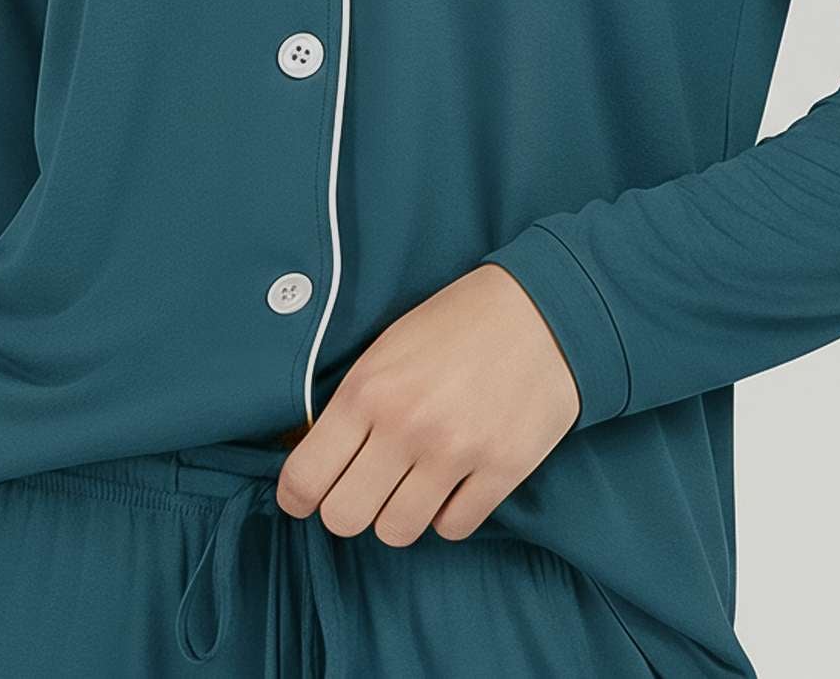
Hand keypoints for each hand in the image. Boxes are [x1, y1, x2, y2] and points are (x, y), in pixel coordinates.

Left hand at [273, 263, 580, 544]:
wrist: (542, 308)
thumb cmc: (457, 324)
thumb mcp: (388, 348)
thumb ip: (354, 404)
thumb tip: (320, 464)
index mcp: (368, 388)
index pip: (304, 478)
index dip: (297, 496)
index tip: (308, 495)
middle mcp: (406, 425)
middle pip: (344, 518)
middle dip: (350, 507)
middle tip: (367, 485)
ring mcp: (456, 451)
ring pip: (395, 532)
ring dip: (399, 512)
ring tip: (415, 480)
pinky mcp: (502, 469)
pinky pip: (452, 529)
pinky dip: (448, 512)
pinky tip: (456, 479)